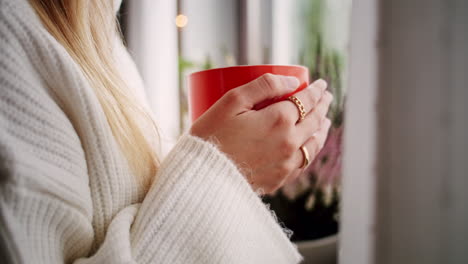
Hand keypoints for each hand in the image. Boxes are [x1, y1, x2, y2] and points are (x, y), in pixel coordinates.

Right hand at [190, 74, 332, 193]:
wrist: (201, 176)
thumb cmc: (211, 135)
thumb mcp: (232, 101)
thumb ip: (264, 86)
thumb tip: (293, 82)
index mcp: (279, 120)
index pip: (306, 101)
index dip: (316, 90)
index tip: (321, 84)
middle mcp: (289, 143)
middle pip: (314, 121)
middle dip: (322, 107)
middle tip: (325, 98)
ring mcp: (286, 164)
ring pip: (314, 145)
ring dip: (322, 130)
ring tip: (324, 122)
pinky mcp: (278, 180)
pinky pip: (302, 164)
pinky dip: (311, 151)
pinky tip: (309, 147)